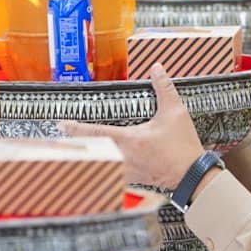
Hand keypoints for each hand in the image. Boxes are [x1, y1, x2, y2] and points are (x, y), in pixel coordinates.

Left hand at [60, 65, 205, 189]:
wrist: (192, 176)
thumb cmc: (183, 148)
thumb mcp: (175, 113)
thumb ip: (164, 89)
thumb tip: (157, 69)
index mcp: (129, 140)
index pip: (95, 132)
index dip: (76, 128)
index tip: (61, 124)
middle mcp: (123, 157)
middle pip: (90, 151)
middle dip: (73, 145)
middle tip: (58, 140)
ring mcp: (126, 171)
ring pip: (98, 165)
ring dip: (86, 158)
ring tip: (73, 151)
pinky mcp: (133, 180)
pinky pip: (110, 177)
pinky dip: (101, 171)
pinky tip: (98, 169)